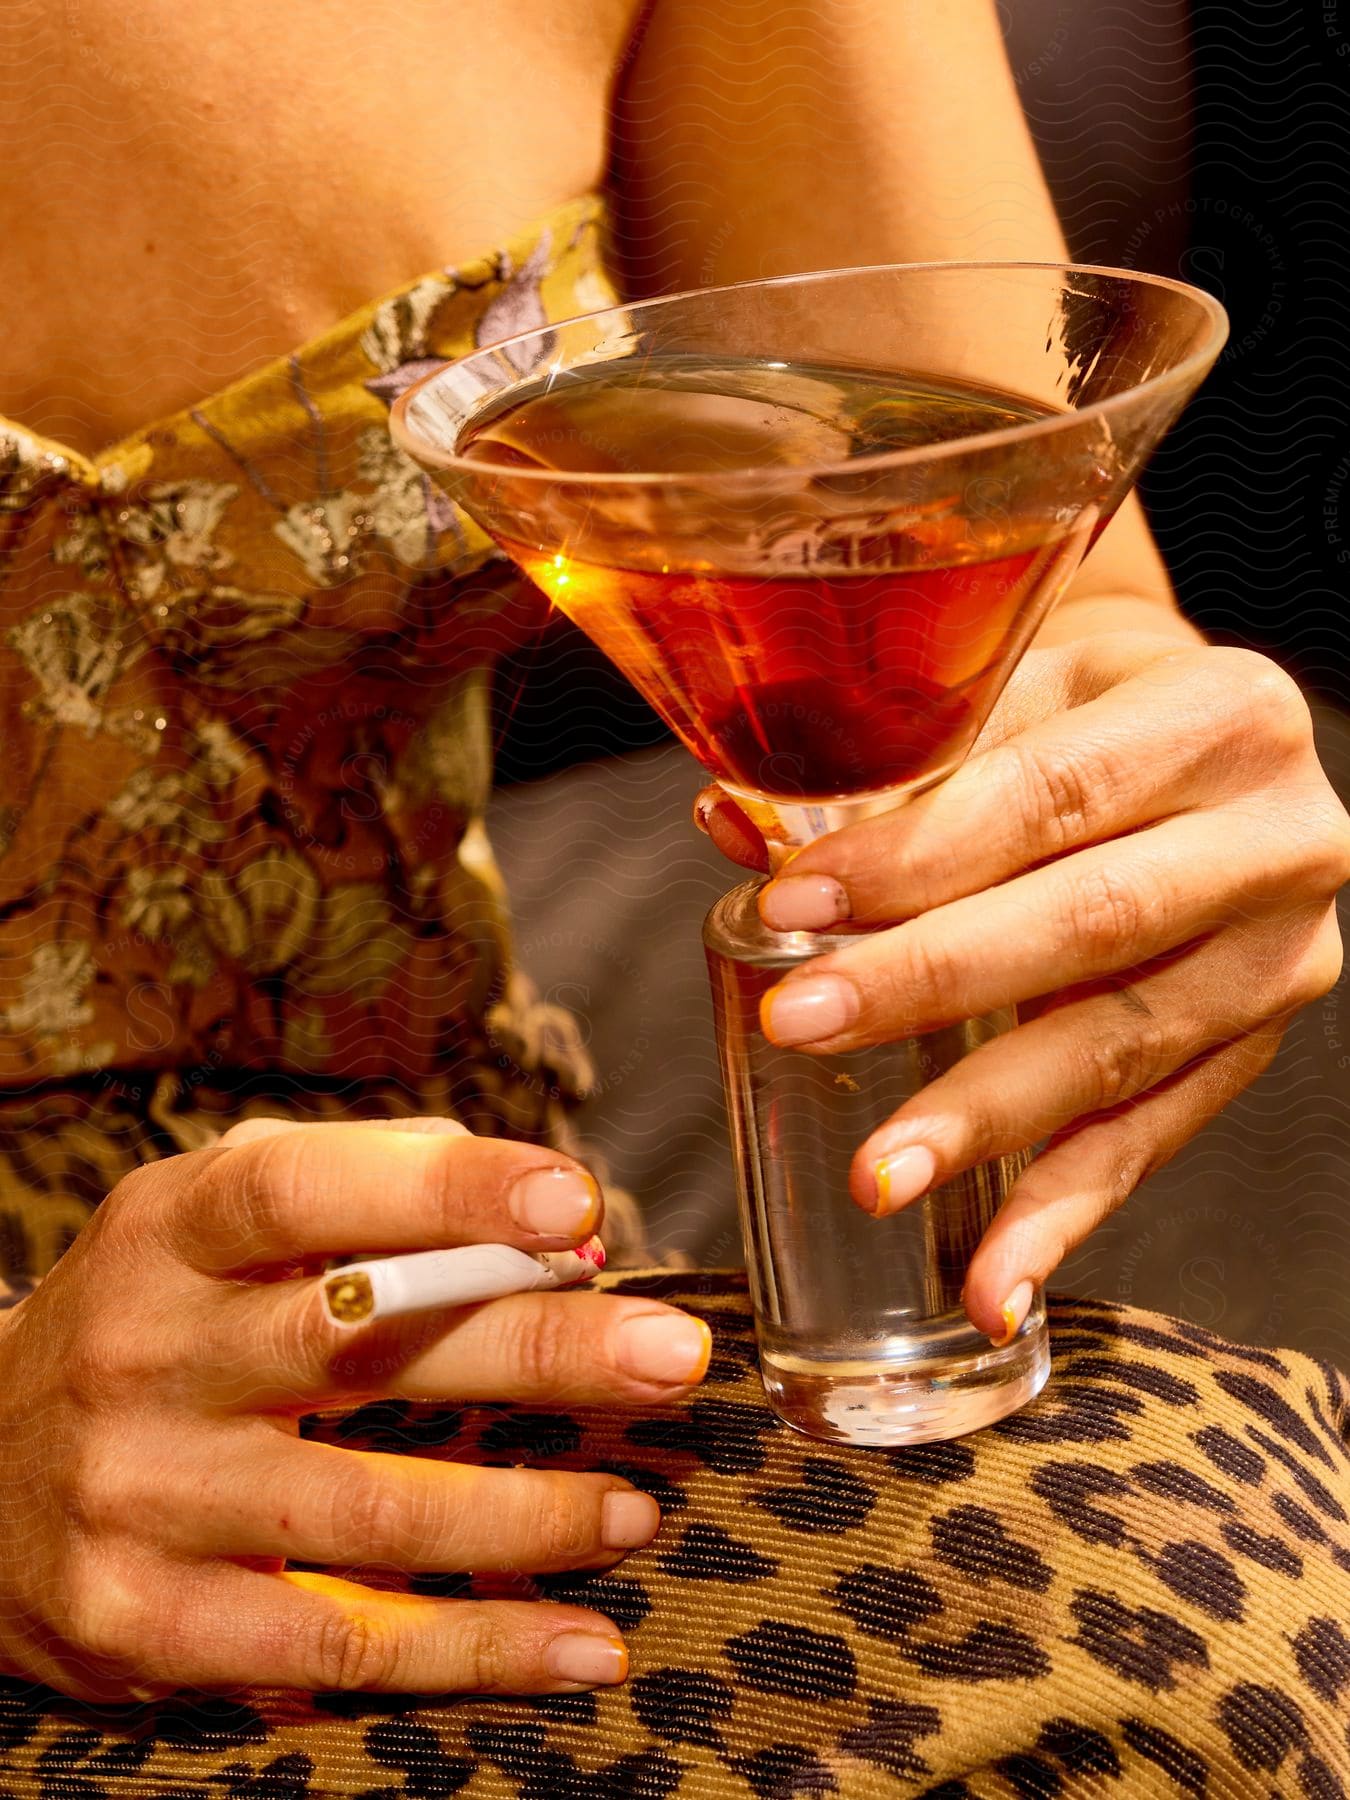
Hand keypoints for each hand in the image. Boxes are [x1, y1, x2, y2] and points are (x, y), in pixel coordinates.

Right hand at [0, 1118, 710, 1700]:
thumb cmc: (154, 1320)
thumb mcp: (211, 1221)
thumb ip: (365, 1190)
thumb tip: (554, 1220)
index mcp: (166, 1232)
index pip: (307, 1188)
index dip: (447, 1189)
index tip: (577, 1201)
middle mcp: (146, 1354)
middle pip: (364, 1344)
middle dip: (540, 1347)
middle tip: (674, 1354)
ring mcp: (139, 1495)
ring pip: (372, 1510)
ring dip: (530, 1513)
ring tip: (639, 1508)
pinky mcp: (143, 1622)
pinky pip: (339, 1646)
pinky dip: (475, 1648)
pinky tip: (581, 1645)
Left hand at [698, 633, 1349, 1337]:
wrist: (1197, 751)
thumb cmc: (1077, 715)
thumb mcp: (1001, 700)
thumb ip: (879, 766)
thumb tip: (728, 825)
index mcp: (1220, 715)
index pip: (1049, 794)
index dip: (914, 856)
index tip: (789, 907)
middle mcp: (1281, 838)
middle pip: (1091, 925)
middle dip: (931, 982)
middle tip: (797, 1025)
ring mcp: (1280, 959)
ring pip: (1120, 1051)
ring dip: (986, 1122)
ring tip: (874, 1177)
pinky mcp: (1254, 1050)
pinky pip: (1150, 1141)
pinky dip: (1060, 1216)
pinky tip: (991, 1285)